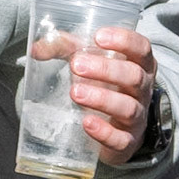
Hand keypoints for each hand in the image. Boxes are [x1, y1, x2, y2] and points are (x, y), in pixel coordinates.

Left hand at [68, 25, 154, 164]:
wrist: (114, 129)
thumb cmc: (102, 85)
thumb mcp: (88, 62)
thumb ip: (64, 49)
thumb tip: (35, 49)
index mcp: (139, 65)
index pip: (142, 49)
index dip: (125, 41)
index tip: (98, 37)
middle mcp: (142, 91)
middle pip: (134, 77)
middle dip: (106, 70)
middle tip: (76, 65)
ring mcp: (138, 117)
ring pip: (128, 108)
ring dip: (102, 99)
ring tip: (75, 92)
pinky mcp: (127, 142)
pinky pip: (121, 139)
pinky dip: (105, 132)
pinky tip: (87, 123)